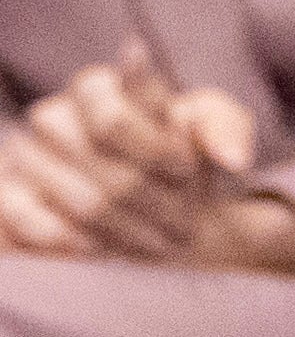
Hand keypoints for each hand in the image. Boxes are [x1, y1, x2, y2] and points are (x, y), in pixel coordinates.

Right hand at [0, 46, 294, 275]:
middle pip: (108, 171)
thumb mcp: (213, 130)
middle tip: (186, 227)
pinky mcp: (7, 195)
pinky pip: (34, 223)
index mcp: (98, 87)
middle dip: (158, 204)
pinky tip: (106, 249)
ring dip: (133, 231)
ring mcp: (25, 156)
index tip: (186, 173)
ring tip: (162, 243)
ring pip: (84, 203)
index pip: (114, 120)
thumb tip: (231, 157)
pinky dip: (78, 242)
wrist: (152, 199)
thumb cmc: (180, 157)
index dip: (158, 154)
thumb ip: (225, 128)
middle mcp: (54, 116)